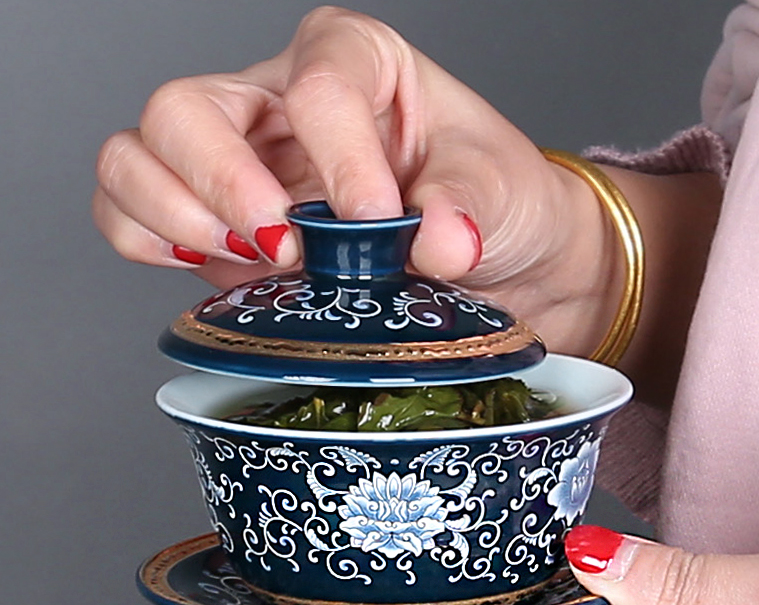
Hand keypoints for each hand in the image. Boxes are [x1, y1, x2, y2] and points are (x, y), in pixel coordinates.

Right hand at [92, 6, 618, 356]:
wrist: (482, 261)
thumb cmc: (487, 201)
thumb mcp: (499, 190)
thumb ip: (468, 204)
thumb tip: (433, 239)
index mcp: (353, 63)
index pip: (316, 86)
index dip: (340, 160)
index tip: (374, 221)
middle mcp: (279, 105)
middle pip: (185, 109)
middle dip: (224, 183)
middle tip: (284, 244)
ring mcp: (240, 164)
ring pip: (139, 157)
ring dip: (176, 215)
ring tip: (250, 256)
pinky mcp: (221, 225)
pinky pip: (135, 217)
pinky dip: (150, 242)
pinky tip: (212, 263)